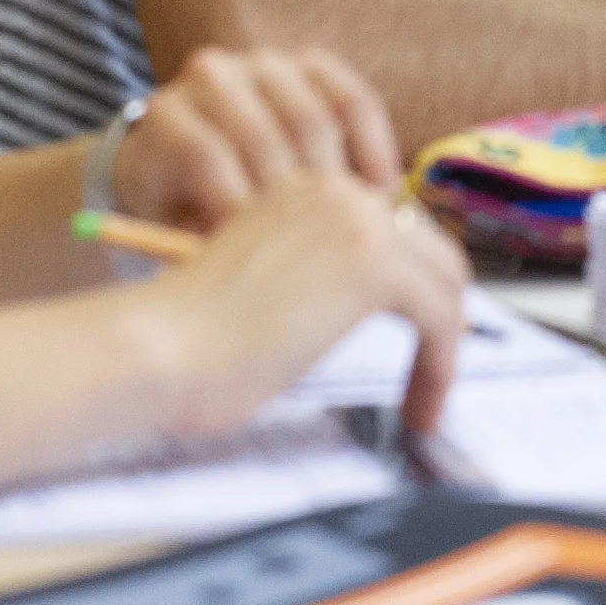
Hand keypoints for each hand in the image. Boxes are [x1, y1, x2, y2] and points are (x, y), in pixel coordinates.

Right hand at [109, 46, 404, 226]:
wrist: (158, 191)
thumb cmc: (245, 192)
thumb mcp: (299, 181)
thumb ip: (341, 185)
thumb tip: (404, 223)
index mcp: (304, 73)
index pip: (352, 103)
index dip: (373, 157)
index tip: (380, 213)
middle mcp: (261, 66)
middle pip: (310, 121)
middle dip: (322, 189)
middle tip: (330, 244)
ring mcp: (210, 82)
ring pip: (261, 137)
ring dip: (274, 201)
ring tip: (283, 251)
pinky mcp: (165, 111)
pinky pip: (208, 154)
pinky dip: (228, 201)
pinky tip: (235, 238)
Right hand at [139, 168, 469, 439]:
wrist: (159, 345)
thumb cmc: (188, 341)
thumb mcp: (267, 293)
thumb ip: (315, 286)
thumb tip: (359, 313)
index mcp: (306, 192)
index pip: (394, 231)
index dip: (412, 290)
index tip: (410, 346)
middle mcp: (338, 193)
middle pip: (431, 248)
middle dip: (440, 314)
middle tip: (429, 375)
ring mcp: (359, 222)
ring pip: (446, 282)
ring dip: (445, 348)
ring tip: (422, 405)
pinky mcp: (373, 265)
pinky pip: (443, 317)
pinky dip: (442, 368)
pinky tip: (419, 412)